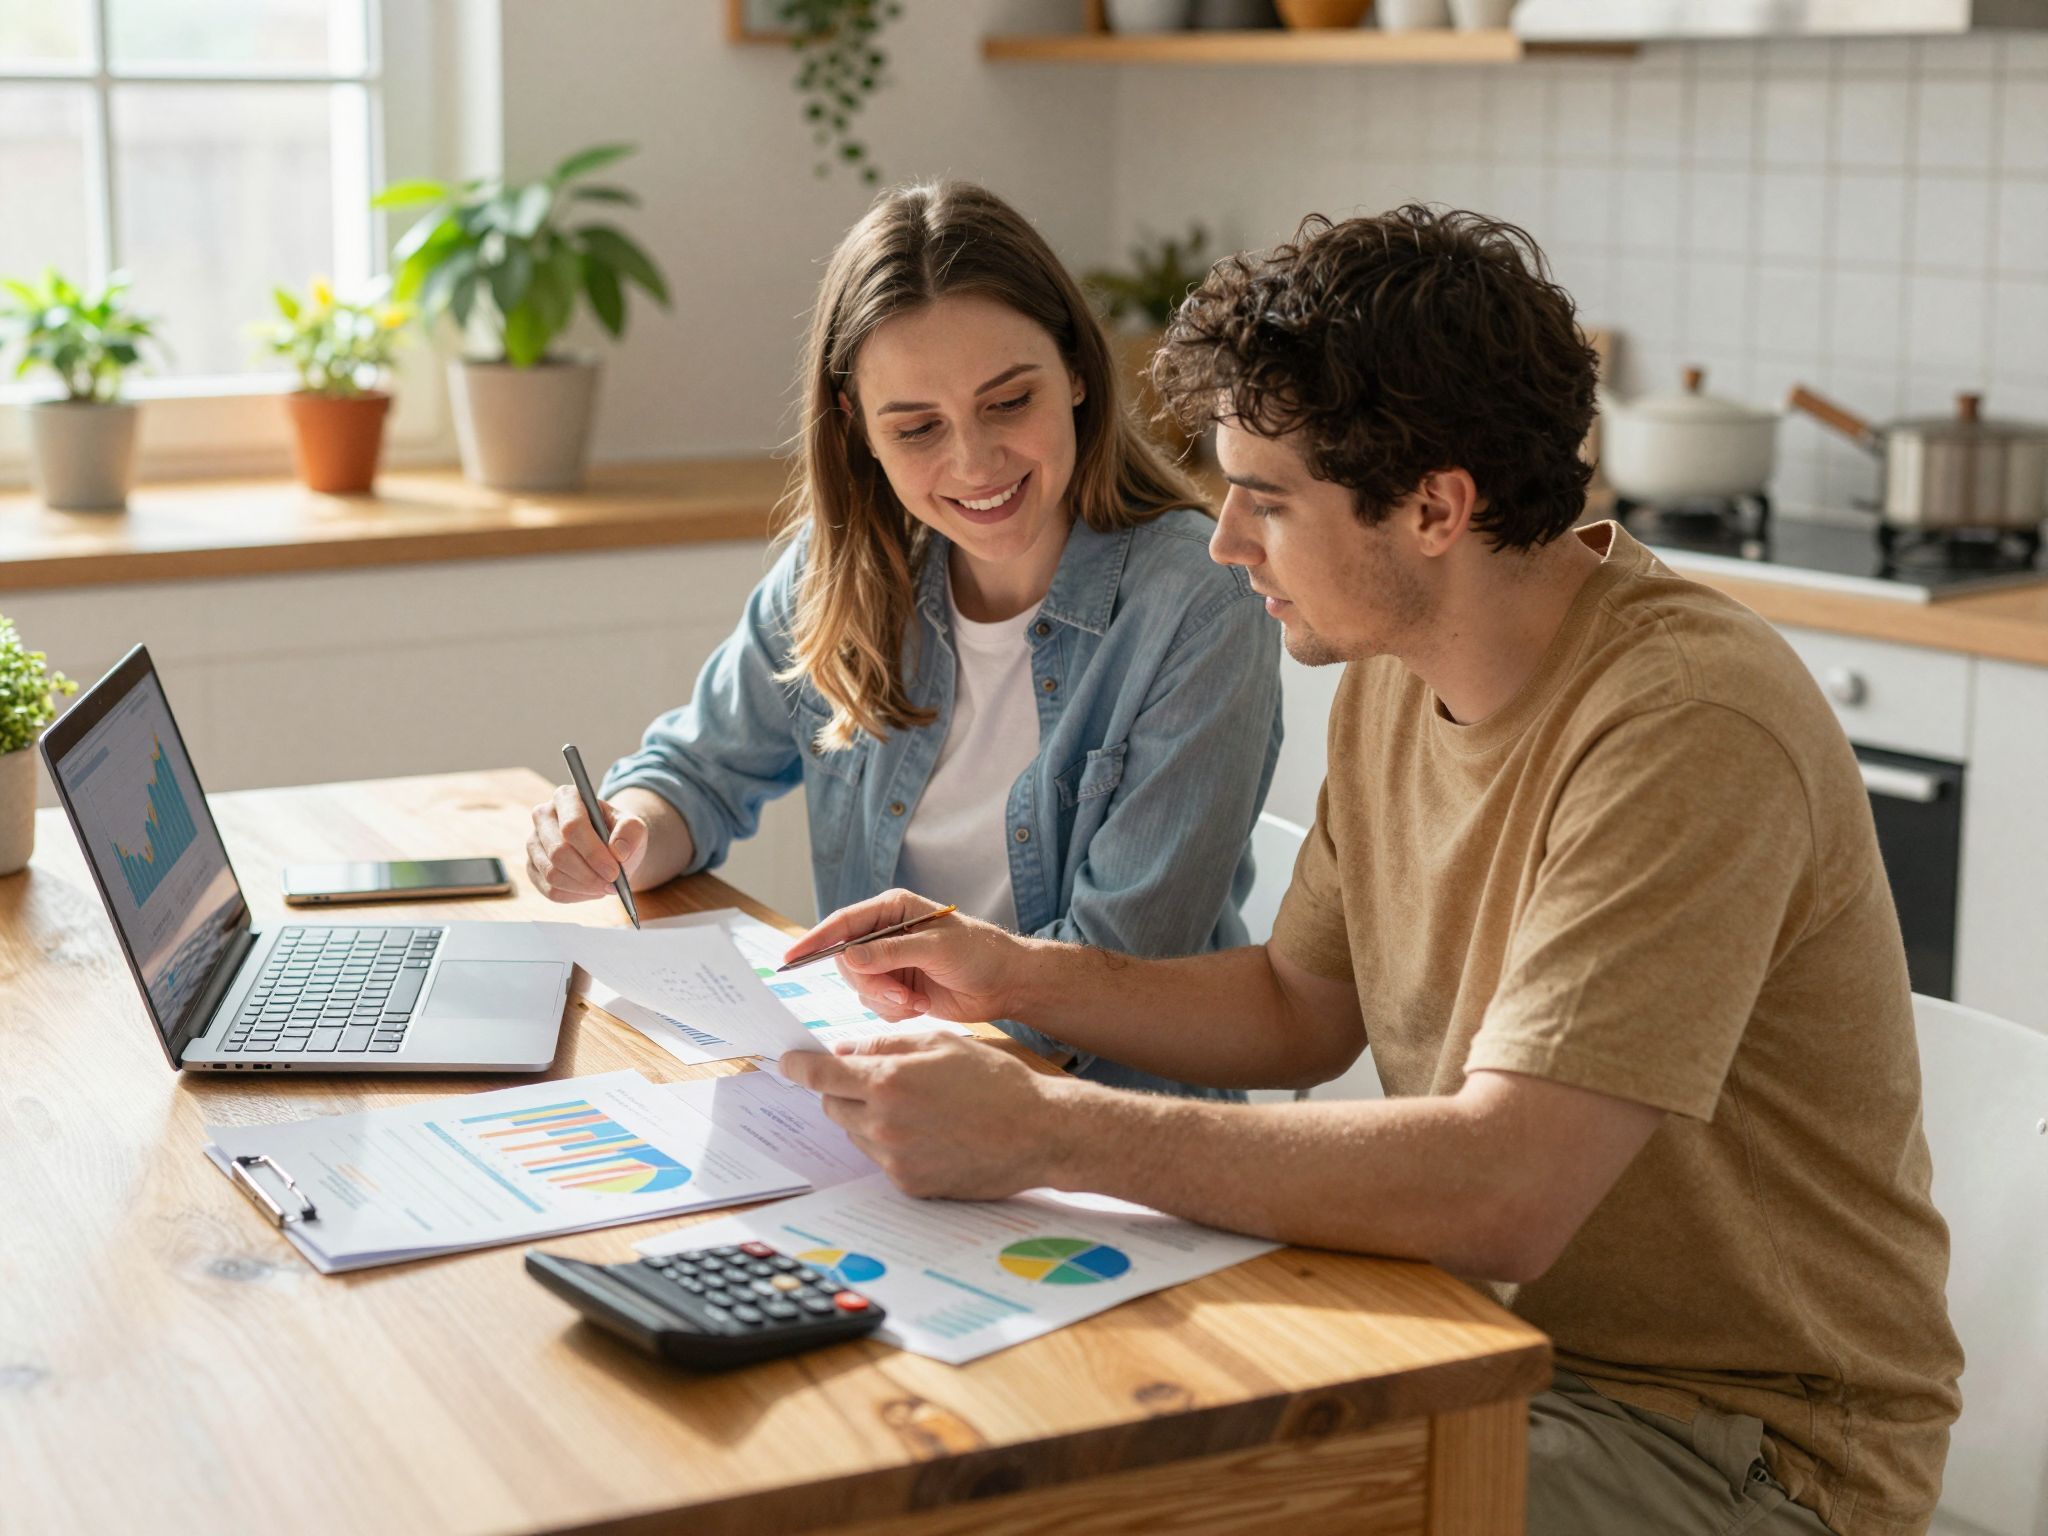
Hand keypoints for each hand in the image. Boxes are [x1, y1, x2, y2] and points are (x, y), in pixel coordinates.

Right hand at [525, 782, 647, 901]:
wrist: (609, 847)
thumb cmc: (618, 833)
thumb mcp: (634, 827)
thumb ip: (631, 832)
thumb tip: (618, 851)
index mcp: (566, 797)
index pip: (572, 826)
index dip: (593, 853)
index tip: (614, 872)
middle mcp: (543, 816)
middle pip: (558, 853)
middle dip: (589, 875)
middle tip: (612, 885)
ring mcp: (533, 842)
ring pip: (552, 874)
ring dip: (584, 887)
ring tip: (605, 886)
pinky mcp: (532, 867)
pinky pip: (550, 890)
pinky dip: (576, 895)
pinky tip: (591, 889)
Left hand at [780, 1033, 1076, 1198]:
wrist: (1038, 1133)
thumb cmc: (995, 1081)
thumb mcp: (941, 1042)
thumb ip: (885, 1045)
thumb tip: (844, 1050)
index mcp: (889, 1083)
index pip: (820, 1075)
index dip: (798, 1066)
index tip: (788, 1062)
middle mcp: (884, 1125)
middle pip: (833, 1106)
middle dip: (841, 1089)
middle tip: (872, 1079)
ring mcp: (895, 1160)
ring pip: (855, 1133)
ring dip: (867, 1116)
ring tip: (913, 1105)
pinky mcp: (909, 1185)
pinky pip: (881, 1158)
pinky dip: (891, 1142)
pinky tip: (927, 1131)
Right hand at [785, 889, 1027, 1023]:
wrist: (1006, 983)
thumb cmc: (979, 952)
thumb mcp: (936, 948)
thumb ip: (891, 952)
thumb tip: (850, 956)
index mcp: (893, 909)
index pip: (843, 923)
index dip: (815, 939)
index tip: (791, 958)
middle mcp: (885, 934)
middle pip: (846, 960)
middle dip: (869, 983)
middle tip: (899, 995)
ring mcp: (890, 963)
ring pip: (859, 987)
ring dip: (884, 1000)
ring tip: (915, 1001)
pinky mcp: (897, 989)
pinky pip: (874, 1005)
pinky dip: (893, 1011)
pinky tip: (919, 1006)